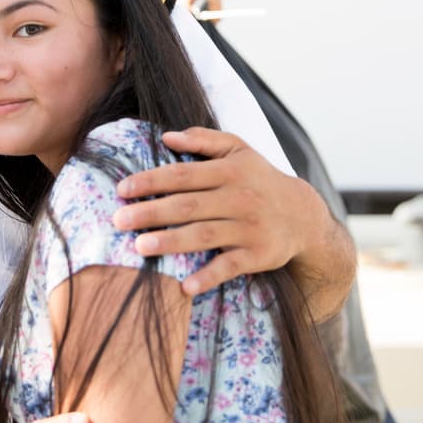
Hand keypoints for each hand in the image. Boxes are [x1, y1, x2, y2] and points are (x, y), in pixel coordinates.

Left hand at [112, 126, 329, 295]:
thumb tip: (167, 136)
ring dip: (171, 242)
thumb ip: (204, 139)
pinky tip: (184, 286)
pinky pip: (230, 267)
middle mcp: (239, 198)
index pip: (183, 174)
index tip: (122, 189)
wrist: (303, 215)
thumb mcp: (239, 150)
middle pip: (188, 205)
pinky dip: (208, 276)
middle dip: (151, 212)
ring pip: (204, 235)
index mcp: (229, 171)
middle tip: (118, 219)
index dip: (151, 181)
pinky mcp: (259, 255)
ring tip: (139, 247)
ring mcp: (249, 228)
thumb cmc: (259, 179)